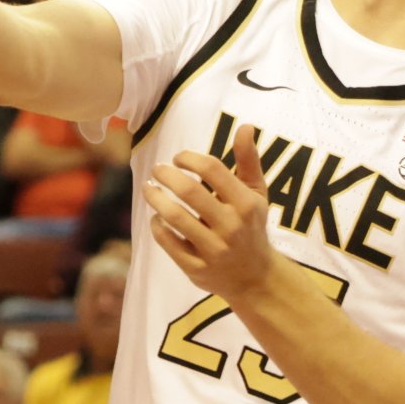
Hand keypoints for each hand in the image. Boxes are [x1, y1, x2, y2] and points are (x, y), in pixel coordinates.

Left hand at [147, 125, 277, 309]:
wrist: (255, 278)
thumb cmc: (251, 226)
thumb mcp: (256, 194)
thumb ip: (248, 160)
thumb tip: (246, 126)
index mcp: (245, 204)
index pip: (212, 169)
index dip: (188, 158)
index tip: (178, 158)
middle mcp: (231, 226)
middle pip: (189, 192)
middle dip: (166, 175)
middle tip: (157, 169)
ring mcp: (214, 250)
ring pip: (175, 218)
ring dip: (155, 198)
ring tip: (148, 188)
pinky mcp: (197, 269)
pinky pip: (168, 243)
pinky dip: (157, 226)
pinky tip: (156, 217)